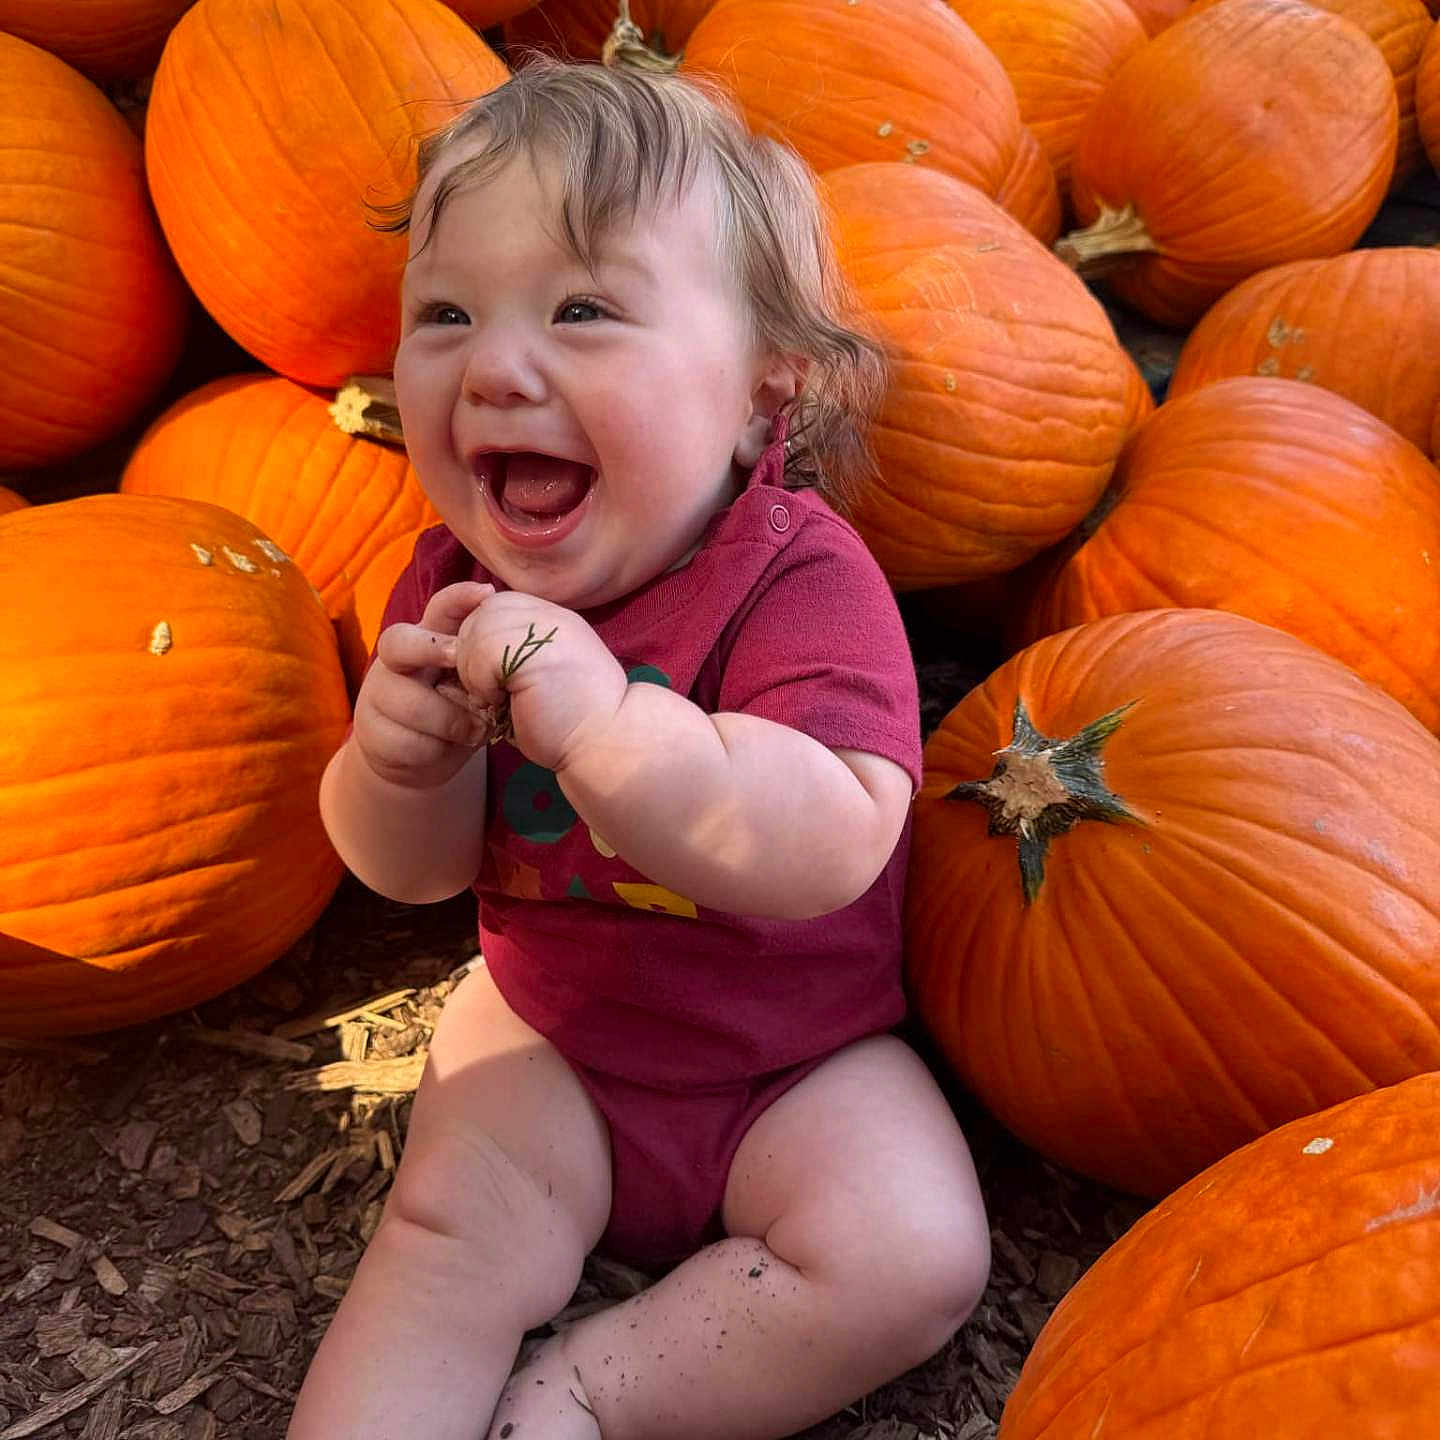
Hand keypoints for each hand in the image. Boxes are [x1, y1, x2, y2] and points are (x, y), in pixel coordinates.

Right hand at [352, 582, 495, 788]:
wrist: (413, 758)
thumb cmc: (453, 710)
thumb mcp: (470, 685)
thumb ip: (483, 666)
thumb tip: (516, 654)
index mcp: (426, 640)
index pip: (439, 609)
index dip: (460, 598)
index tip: (488, 593)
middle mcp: (397, 661)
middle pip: (400, 642)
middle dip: (432, 648)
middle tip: (461, 660)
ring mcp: (378, 696)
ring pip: (415, 702)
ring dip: (453, 720)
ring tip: (477, 728)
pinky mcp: (372, 733)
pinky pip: (411, 740)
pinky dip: (438, 748)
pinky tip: (450, 747)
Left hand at [453, 590, 627, 771]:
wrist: (608, 743)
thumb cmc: (570, 720)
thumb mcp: (541, 672)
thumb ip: (515, 649)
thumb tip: (464, 644)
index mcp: (552, 618)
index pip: (495, 605)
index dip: (480, 638)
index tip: (491, 676)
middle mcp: (550, 615)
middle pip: (482, 612)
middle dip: (472, 654)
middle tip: (491, 690)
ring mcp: (546, 630)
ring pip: (478, 630)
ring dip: (474, 671)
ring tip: (496, 697)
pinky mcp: (536, 652)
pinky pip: (483, 652)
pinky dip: (482, 682)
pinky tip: (501, 701)